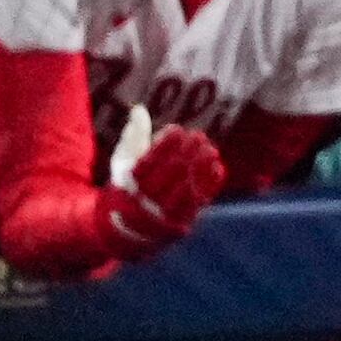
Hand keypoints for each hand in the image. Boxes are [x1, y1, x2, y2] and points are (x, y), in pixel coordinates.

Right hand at [100, 123, 228, 260]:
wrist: (126, 230)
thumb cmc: (127, 187)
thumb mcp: (123, 162)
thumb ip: (133, 136)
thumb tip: (140, 109)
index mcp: (128, 186)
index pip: (149, 161)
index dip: (165, 144)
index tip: (177, 129)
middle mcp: (144, 203)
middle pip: (171, 173)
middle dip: (187, 152)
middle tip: (199, 136)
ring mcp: (163, 216)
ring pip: (187, 188)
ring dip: (201, 166)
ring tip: (211, 149)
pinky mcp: (179, 225)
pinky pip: (198, 204)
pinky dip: (209, 184)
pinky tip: (217, 167)